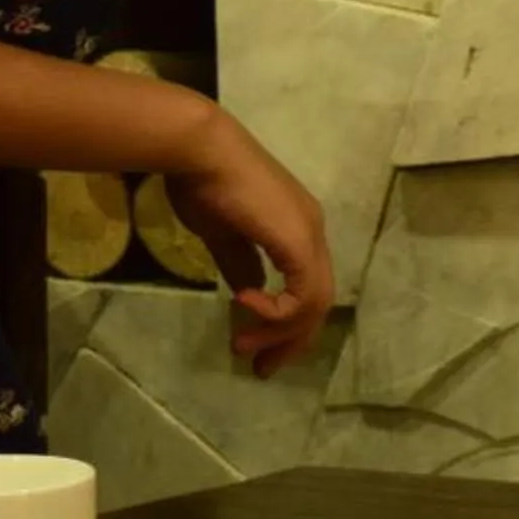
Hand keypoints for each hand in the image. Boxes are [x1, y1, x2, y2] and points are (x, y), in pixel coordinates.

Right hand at [160, 105, 334, 377]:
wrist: (200, 150)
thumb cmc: (204, 185)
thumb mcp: (224, 235)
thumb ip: (240, 264)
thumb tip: (248, 292)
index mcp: (298, 230)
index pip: (308, 288)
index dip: (287, 323)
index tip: (255, 347)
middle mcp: (312, 232)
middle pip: (318, 301)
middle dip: (290, 340)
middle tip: (262, 368)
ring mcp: (309, 234)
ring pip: (315, 302)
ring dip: (280, 332)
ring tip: (244, 345)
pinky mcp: (298, 238)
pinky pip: (304, 292)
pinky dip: (277, 310)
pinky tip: (244, 306)